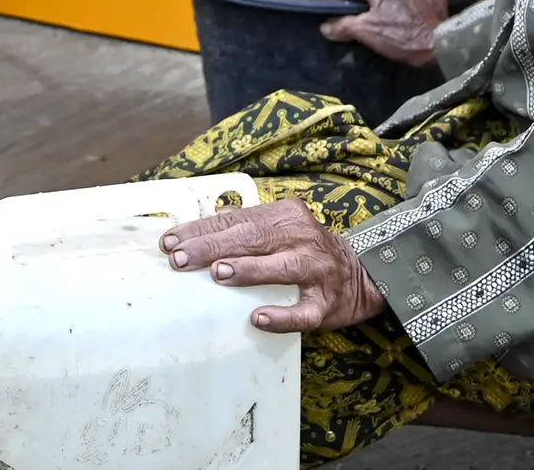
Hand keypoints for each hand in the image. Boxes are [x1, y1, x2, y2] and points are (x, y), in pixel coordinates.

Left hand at [159, 198, 386, 332]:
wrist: (363, 275)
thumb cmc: (306, 250)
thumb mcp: (279, 228)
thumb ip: (246, 225)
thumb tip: (200, 228)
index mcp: (285, 215)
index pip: (237, 219)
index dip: (202, 230)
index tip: (170, 242)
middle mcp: (302, 237)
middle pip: (254, 238)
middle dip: (214, 247)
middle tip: (181, 258)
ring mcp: (317, 270)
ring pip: (282, 267)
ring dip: (249, 270)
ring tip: (218, 273)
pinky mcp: (327, 304)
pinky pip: (304, 312)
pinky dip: (282, 316)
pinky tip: (259, 318)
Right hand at [321, 0, 447, 64]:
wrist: (440, 44)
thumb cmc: (400, 37)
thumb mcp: (366, 33)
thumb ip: (342, 26)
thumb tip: (325, 26)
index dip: (338, 2)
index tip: (340, 16)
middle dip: (367, 0)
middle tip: (371, 20)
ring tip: (394, 15)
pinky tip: (413, 5)